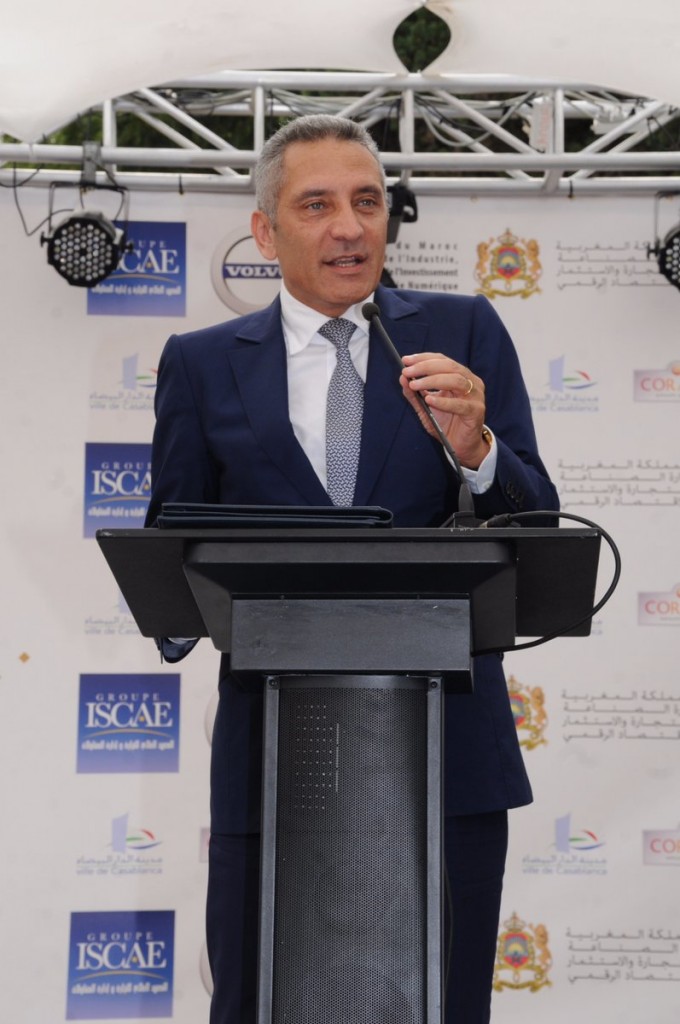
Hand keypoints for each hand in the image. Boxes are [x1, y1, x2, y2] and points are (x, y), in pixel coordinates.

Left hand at [399, 352, 487, 468]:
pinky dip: (443, 401)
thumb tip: (402, 378)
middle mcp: (470, 382)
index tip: (405, 360)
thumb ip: (415, 393)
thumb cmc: (446, 423)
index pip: (442, 360)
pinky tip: (429, 400)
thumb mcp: (425, 407)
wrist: (461, 446)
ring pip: (456, 381)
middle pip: (449, 366)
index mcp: (460, 376)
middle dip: (425, 367)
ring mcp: (476, 396)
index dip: (423, 358)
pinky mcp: (476, 412)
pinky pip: (460, 404)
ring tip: (415, 385)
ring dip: (432, 381)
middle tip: (407, 372)